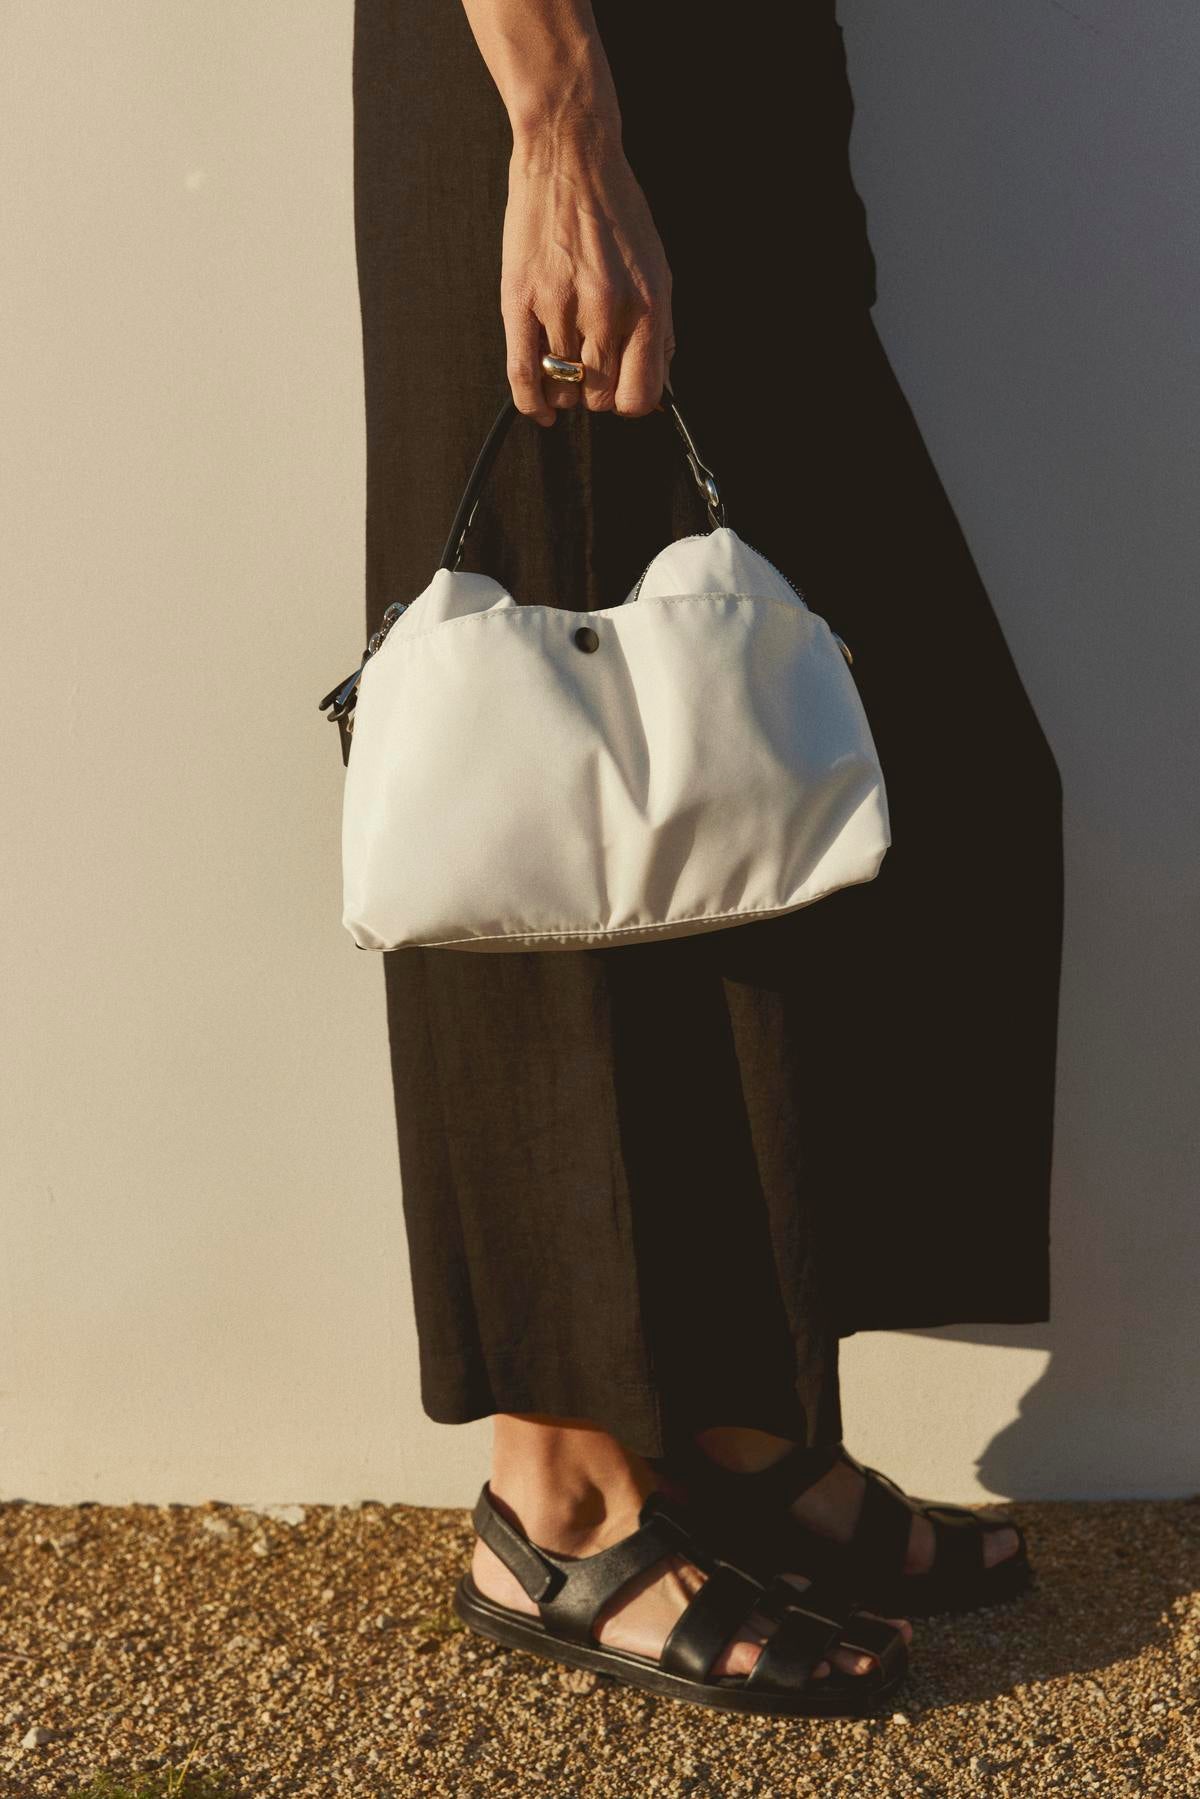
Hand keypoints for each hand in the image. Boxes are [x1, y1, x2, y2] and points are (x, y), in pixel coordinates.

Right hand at [501, 124, 674, 424]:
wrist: (569, 155)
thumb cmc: (614, 209)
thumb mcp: (655, 266)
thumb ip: (658, 327)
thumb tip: (657, 383)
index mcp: (646, 305)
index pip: (640, 394)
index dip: (630, 401)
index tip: (621, 391)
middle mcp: (606, 311)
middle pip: (599, 396)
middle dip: (596, 391)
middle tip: (590, 368)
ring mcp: (561, 307)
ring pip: (563, 387)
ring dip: (564, 386)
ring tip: (564, 363)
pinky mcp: (521, 300)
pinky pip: (523, 375)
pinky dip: (531, 402)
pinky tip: (539, 407)